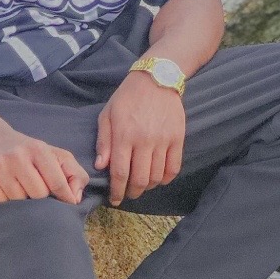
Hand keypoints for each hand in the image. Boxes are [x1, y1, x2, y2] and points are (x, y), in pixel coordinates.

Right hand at [0, 122, 88, 204]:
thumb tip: (75, 198)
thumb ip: (75, 174)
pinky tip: (6, 188)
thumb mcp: (56, 156)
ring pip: (19, 201)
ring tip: (21, 186)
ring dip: (23, 200)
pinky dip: (6, 201)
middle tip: (37, 188)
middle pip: (38, 195)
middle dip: (41, 197)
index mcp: (38, 149)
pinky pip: (1, 203)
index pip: (57, 183)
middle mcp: (17, 156)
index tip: (67, 203)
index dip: (65, 197)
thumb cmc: (31, 153)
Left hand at [96, 71, 186, 205]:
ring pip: (157, 176)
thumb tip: (101, 166)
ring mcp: (163, 140)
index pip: (120, 173)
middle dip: (132, 192)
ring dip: (148, 187)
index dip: (117, 191)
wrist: (157, 79)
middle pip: (140, 179)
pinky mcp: (178, 138)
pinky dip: (166, 179)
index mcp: (124, 135)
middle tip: (128, 194)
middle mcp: (144, 141)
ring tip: (142, 186)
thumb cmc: (128, 96)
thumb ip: (104, 141)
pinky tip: (159, 178)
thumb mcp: (107, 114)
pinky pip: (174, 167)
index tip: (115, 199)